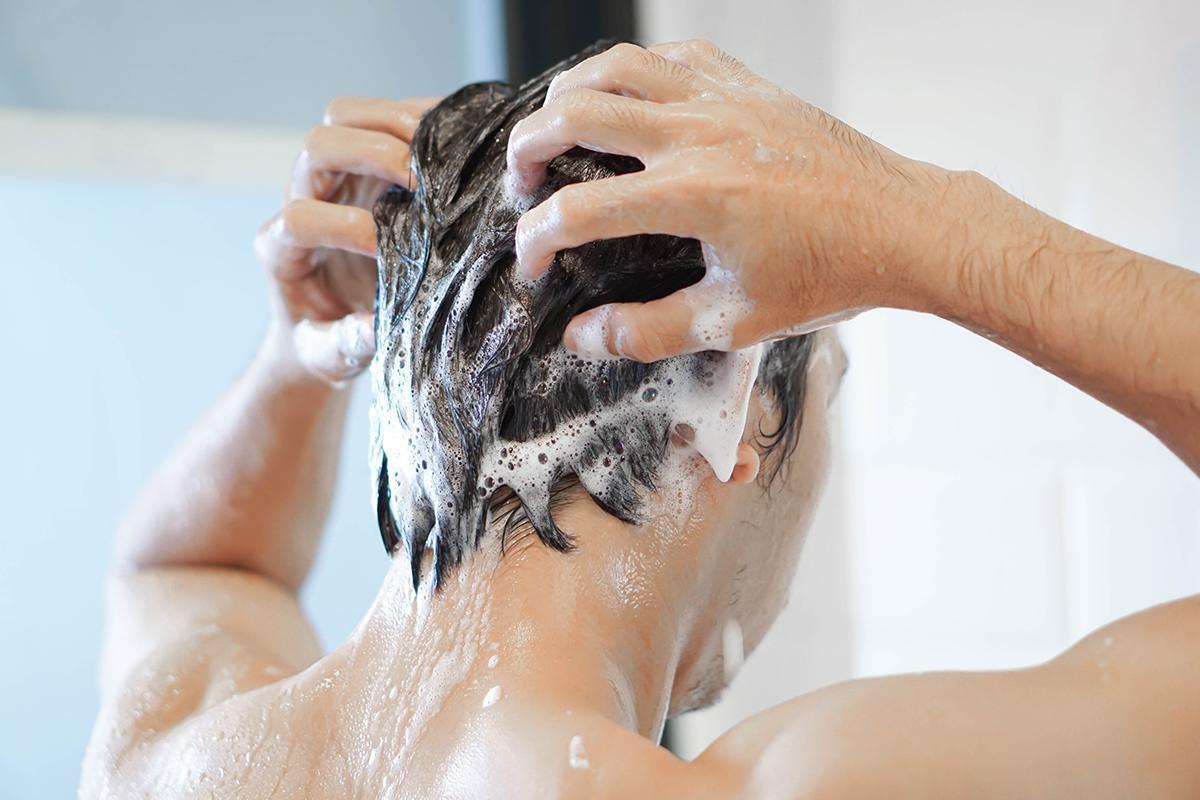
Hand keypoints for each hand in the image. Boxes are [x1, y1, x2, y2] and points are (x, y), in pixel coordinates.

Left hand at [255, 96, 437, 381]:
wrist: (323, 324)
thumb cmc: (323, 341)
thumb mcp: (329, 355)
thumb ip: (347, 344)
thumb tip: (380, 327)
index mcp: (282, 249)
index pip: (298, 217)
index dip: (341, 227)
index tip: (386, 250)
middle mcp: (303, 198)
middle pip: (318, 146)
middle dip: (369, 152)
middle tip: (417, 178)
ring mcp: (336, 176)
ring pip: (345, 117)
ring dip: (393, 121)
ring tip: (440, 148)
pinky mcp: (368, 164)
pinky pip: (386, 120)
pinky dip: (422, 119)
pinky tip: (457, 137)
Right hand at [507, 40, 945, 361]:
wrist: (902, 227)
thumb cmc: (829, 275)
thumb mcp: (734, 320)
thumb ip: (648, 331)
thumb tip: (581, 337)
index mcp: (693, 195)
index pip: (580, 210)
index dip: (537, 238)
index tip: (531, 261)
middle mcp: (700, 133)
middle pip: (578, 113)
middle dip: (529, 145)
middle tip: (520, 178)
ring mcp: (725, 100)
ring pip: (618, 65)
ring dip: (570, 89)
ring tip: (555, 123)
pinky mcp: (749, 86)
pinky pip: (674, 54)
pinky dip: (635, 69)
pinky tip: (629, 96)